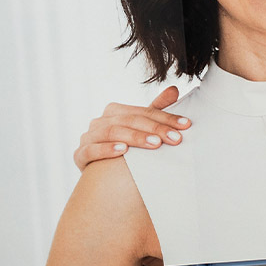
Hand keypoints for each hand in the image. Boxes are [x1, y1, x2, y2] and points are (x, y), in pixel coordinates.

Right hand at [73, 87, 189, 170]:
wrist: (101, 177)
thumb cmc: (125, 148)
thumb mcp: (141, 128)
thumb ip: (156, 109)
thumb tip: (175, 89)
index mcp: (115, 111)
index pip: (144, 112)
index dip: (166, 117)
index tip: (186, 125)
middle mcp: (100, 121)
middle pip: (130, 120)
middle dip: (155, 129)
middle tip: (175, 138)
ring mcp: (88, 137)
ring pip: (112, 132)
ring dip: (135, 137)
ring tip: (154, 144)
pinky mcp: (79, 155)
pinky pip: (91, 150)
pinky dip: (107, 149)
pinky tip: (123, 151)